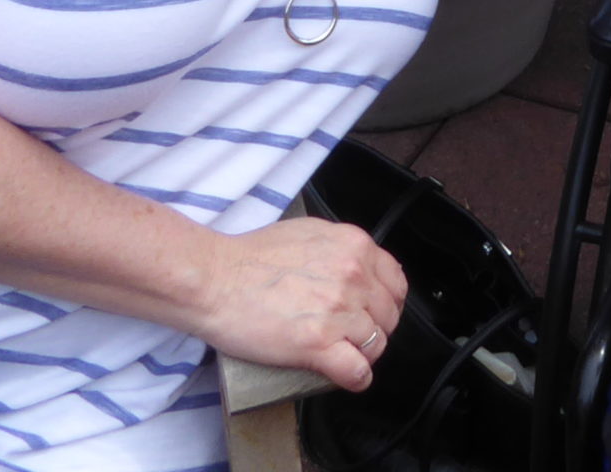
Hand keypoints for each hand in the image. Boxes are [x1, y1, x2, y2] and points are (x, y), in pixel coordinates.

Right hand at [190, 216, 407, 392]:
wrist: (214, 280)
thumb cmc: (249, 257)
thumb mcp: (308, 232)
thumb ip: (339, 248)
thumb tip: (355, 266)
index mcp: (354, 246)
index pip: (396, 283)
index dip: (387, 303)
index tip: (375, 313)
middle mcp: (353, 276)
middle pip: (388, 316)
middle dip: (376, 330)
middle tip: (354, 337)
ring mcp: (338, 310)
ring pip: (376, 345)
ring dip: (363, 354)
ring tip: (344, 355)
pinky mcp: (318, 344)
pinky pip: (357, 371)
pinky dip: (356, 378)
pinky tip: (346, 376)